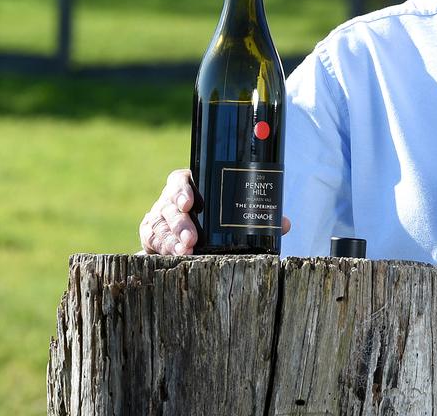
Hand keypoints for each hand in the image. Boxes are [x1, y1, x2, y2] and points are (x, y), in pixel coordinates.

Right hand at [139, 168, 290, 254]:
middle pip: (169, 205)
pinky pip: (152, 240)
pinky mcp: (151, 235)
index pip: (180, 180)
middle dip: (180, 223)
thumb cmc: (219, 218)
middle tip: (192, 239)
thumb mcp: (233, 213)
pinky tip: (173, 256)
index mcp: (190, 185)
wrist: (192, 236)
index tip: (189, 203)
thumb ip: (258, 216)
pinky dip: (162, 249)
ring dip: (171, 240)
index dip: (182, 190)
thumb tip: (285, 224)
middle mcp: (171, 199)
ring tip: (184, 252)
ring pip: (160, 225)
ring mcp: (159, 216)